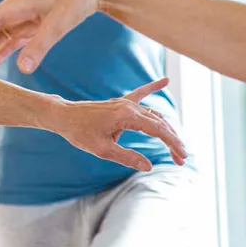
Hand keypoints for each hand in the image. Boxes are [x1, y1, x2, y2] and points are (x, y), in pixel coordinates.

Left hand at [39, 78, 184, 170]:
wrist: (63, 116)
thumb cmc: (79, 132)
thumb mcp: (102, 150)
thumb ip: (126, 157)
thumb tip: (149, 166)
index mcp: (127, 116)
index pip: (159, 130)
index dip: (173, 144)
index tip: (182, 157)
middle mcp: (129, 106)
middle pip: (160, 123)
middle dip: (173, 141)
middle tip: (181, 159)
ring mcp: (124, 103)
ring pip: (153, 115)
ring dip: (166, 129)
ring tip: (176, 146)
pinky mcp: (119, 103)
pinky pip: (140, 94)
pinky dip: (152, 88)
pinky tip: (164, 81)